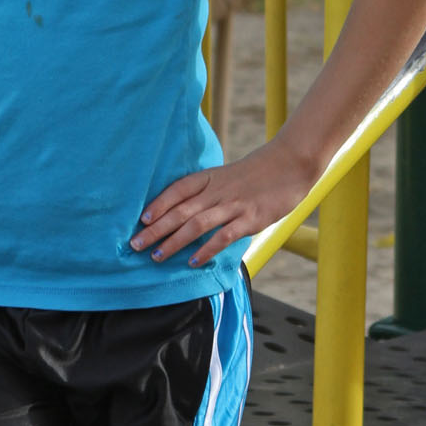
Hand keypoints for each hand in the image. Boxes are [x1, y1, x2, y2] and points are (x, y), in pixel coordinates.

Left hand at [131, 137, 320, 267]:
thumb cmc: (256, 174)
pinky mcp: (250, 218)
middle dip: (155, 229)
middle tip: (135, 245)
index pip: (176, 190)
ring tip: (156, 257)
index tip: (140, 220)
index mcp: (209, 177)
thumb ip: (206, 192)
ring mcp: (233, 205)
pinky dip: (206, 249)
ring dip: (173, 241)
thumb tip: (182, 213)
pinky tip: (192, 261)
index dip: (157, 205)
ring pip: (196, 224)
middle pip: (180, 210)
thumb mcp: (226, 177)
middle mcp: (216, 191)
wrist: (290, 164)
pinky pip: (223, 235)